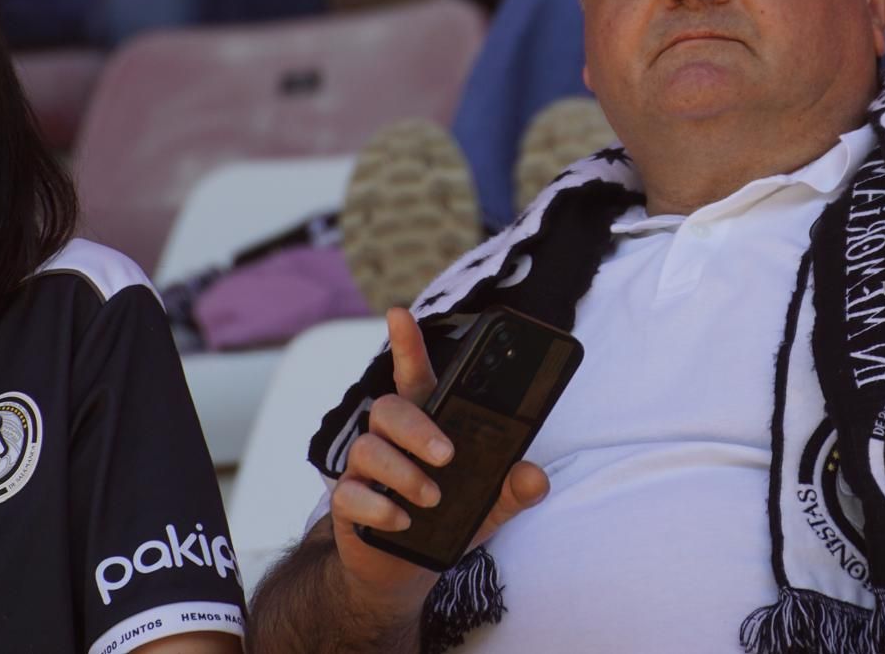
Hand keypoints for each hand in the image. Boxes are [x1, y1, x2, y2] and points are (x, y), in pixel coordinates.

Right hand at [328, 308, 549, 617]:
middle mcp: (391, 440)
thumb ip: (514, 489)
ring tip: (432, 499)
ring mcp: (366, 470)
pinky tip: (402, 522)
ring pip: (368, 449)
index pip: (413, 376)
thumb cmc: (446, 520)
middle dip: (417, 428)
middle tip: (447, 457)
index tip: (399, 313)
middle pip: (388, 408)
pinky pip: (351, 494)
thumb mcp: (489, 505)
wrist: (404, 570)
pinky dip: (380, 508)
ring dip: (404, 474)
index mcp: (425, 424)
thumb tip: (536, 476)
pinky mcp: (348, 504)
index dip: (406, 344)